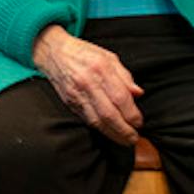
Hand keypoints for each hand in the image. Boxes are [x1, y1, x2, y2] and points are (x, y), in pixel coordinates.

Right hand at [31, 26, 142, 145]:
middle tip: (134, 139)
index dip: (132, 114)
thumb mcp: (109, 57)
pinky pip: (86, 119)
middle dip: (124, 130)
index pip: (120, 97)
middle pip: (109, 114)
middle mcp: (88, 83)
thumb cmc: (84, 53)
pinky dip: (99, 129)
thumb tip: (138, 93)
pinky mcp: (69, 102)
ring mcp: (76, 94)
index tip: (139, 122)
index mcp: (101, 69)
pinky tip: (108, 133)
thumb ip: (125, 76)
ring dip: (112, 134)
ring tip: (124, 140)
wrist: (53, 52)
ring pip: (96, 121)